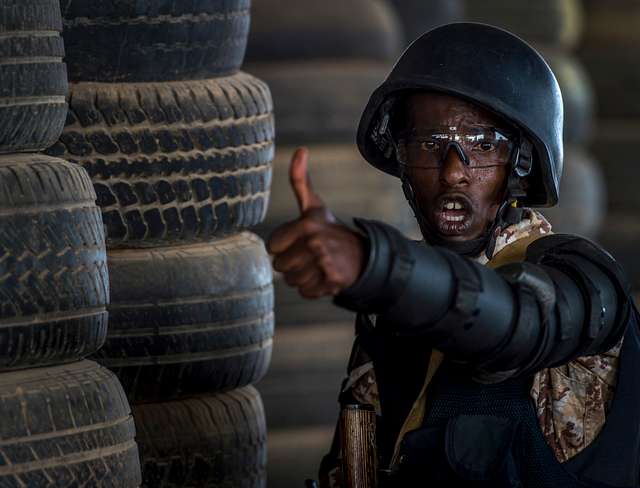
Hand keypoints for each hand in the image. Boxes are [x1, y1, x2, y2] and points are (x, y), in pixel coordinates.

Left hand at [267, 147, 364, 298]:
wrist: (361, 255)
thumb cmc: (329, 229)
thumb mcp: (314, 206)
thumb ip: (300, 181)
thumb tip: (300, 150)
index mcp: (306, 223)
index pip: (272, 247)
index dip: (284, 246)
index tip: (300, 241)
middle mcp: (315, 242)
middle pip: (279, 266)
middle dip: (292, 263)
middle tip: (310, 254)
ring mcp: (325, 262)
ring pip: (292, 281)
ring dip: (303, 277)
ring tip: (318, 265)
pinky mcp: (333, 281)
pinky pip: (305, 292)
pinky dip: (314, 289)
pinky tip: (325, 276)